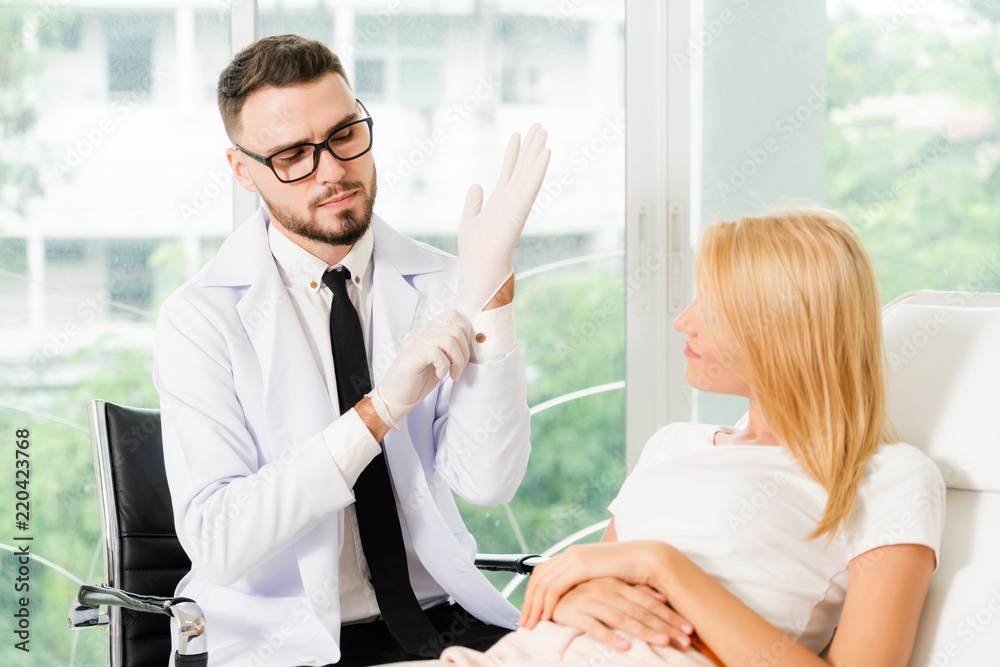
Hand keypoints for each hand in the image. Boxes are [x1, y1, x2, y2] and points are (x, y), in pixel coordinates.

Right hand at [369, 310, 471, 428]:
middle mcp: (421, 331)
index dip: (466, 333)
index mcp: (428, 329)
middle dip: (464, 353)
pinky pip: (437, 353)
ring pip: (449, 339)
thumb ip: (451, 346)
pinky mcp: (411, 355)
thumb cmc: (419, 379)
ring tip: (452, 374)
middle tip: (458, 370)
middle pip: (456, 330)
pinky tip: (439, 375)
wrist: (396, 396)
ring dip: (457, 361)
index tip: (463, 352)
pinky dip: (444, 366)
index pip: (454, 315)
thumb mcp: (439, 359)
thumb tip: (474, 341)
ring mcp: (414, 341)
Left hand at [455, 123, 550, 316]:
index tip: (517, 135)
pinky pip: (532, 185)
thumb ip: (473, 203)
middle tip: (538, 125)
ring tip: (543, 131)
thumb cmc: (474, 252)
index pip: (508, 172)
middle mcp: (511, 200)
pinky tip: (546, 152)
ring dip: (537, 151)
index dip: (513, 153)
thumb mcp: (468, 220)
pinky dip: (539, 168)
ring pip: (529, 172)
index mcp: (499, 202)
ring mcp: (518, 204)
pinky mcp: (521, 209)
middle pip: (523, 167)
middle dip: (530, 146)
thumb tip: (476, 186)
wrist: (479, 270)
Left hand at [520, 541, 674, 629]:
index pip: (543, 572)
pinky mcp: (580, 566)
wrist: (646, 558)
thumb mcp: (600, 577)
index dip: (533, 592)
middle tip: (524, 621)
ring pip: (542, 583)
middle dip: (528, 600)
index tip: (529, 610)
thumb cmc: (628, 571)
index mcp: (573, 554)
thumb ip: (587, 582)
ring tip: (531, 624)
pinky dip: (547, 602)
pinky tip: (545, 617)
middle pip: (538, 577)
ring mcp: (574, 558)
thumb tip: (578, 595)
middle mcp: (570, 553)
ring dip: (534, 605)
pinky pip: (555, 587)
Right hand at [551, 578, 693, 651]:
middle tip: (683, 641)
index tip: (688, 631)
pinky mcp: (574, 613)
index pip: (649, 602)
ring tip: (661, 643)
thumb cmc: (584, 595)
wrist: (549, 596)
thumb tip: (662, 598)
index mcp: (616, 585)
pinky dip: (610, 637)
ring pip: (622, 618)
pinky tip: (624, 647)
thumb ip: (633, 592)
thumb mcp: (610, 590)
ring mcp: (590, 601)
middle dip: (664, 627)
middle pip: (640, 611)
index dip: (670, 616)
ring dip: (643, 631)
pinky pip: (595, 627)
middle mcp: (605, 590)